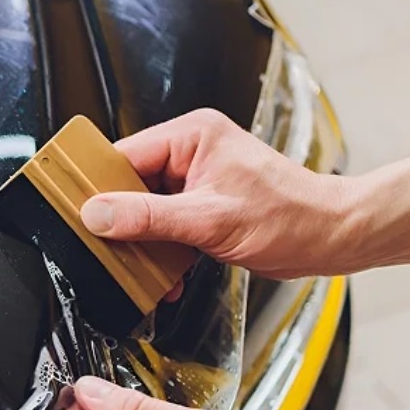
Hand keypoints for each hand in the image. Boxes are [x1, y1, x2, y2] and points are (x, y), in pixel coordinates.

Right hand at [79, 109, 353, 279]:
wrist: (331, 238)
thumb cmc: (289, 218)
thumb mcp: (208, 220)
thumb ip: (147, 217)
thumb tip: (96, 214)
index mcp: (191, 136)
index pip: (123, 156)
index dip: (98, 187)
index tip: (78, 215)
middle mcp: (191, 151)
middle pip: (130, 185)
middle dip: (121, 222)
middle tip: (110, 249)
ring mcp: (196, 178)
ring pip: (145, 209)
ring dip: (143, 242)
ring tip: (144, 268)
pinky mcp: (203, 203)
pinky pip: (165, 223)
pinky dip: (162, 249)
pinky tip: (167, 274)